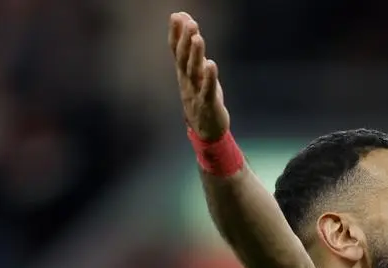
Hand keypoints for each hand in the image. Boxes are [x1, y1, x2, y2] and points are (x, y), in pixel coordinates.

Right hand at [169, 12, 229, 140]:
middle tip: (190, 22)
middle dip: (186, 40)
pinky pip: (207, 89)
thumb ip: (193, 53)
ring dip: (196, 54)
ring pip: (194, 71)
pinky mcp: (208, 104)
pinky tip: (211, 64)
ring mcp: (196, 93)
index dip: (176, 33)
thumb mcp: (195, 74)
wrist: (206, 131)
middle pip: (184, 58)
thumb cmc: (201, 98)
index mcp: (183, 73)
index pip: (176, 50)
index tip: (176, 15)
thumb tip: (190, 30)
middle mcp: (187, 81)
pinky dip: (208, 77)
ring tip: (198, 37)